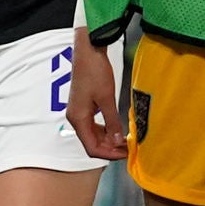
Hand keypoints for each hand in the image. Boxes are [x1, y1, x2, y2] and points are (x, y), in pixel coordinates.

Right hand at [64, 30, 128, 160]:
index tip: (126, 154)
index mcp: (78, 119)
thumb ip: (113, 122)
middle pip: (91, 143)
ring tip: (125, 140)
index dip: (109, 154)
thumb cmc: (95, 72)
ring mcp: (78, 112)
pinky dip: (106, 130)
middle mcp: (75, 118)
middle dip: (110, 148)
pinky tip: (117, 128)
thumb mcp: (107, 98)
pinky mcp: (83, 106)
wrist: (88, 51)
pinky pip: (93, 125)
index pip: (92, 148)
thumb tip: (119, 141)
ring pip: (93, 135)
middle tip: (129, 148)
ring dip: (109, 140)